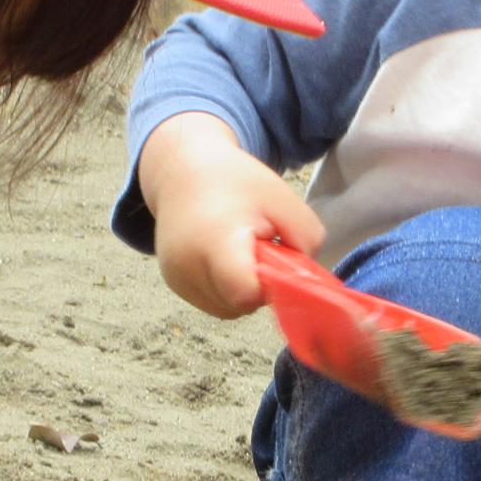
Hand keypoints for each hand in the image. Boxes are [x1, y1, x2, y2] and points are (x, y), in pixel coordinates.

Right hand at [138, 113, 323, 318]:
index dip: (268, 285)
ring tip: (240, 251)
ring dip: (243, 288)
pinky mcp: (174, 283)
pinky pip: (212, 301)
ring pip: (226, 309)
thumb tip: (304, 278)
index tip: (273, 259)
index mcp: (214, 241)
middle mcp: (187, 266)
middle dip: (258, 286)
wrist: (183, 171)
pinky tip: (225, 258)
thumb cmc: (235, 181)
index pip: (245, 293)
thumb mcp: (282, 197)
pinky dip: (225, 287)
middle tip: (258, 248)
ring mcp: (177, 278)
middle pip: (239, 305)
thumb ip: (306, 238)